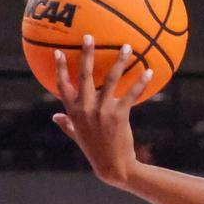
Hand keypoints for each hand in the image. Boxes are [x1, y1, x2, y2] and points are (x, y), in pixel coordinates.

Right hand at [51, 39, 151, 187]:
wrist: (113, 167)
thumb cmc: (95, 151)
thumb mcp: (77, 137)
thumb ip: (67, 125)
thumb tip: (54, 117)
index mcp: (73, 112)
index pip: (62, 85)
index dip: (60, 68)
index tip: (58, 51)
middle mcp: (85, 108)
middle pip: (84, 75)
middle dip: (86, 53)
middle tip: (89, 36)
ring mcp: (102, 110)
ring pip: (110, 79)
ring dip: (119, 61)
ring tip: (127, 46)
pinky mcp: (119, 114)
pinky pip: (131, 93)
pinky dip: (140, 81)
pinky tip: (149, 71)